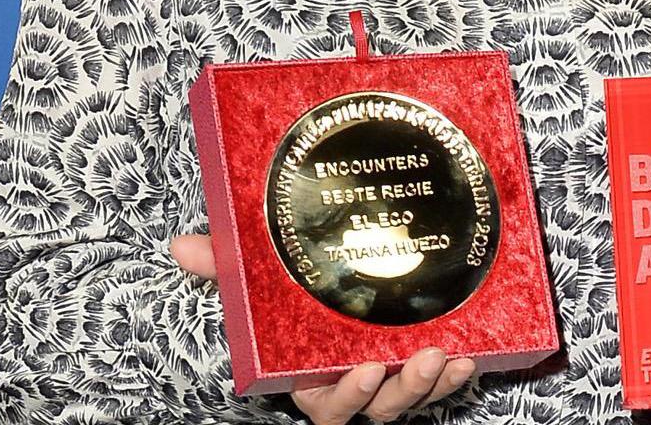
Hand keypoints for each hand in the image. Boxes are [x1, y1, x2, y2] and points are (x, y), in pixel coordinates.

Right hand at [168, 236, 476, 423]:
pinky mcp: (414, 365)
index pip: (326, 402)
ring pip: (408, 398)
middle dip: (399, 391)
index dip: (346, 396)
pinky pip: (436, 383)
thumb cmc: (284, 296)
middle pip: (377, 407)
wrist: (334, 276)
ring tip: (447, 356)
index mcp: (308, 377)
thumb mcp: (255, 282)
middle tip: (419, 360)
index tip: (364, 371)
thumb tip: (181, 245)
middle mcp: (349, 385)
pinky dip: (453, 375)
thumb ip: (224, 266)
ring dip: (429, 383)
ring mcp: (384, 379)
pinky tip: (469, 357)